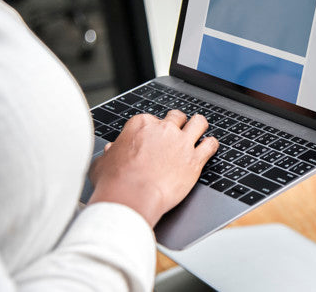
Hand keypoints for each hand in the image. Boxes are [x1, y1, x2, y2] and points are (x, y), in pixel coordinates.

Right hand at [88, 110, 217, 226]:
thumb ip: (110, 154)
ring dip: (198, 126)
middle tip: (176, 132)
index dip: (153, 130)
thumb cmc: (115, 182)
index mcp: (141, 125)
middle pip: (177, 117)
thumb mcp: (103, 163)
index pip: (152, 119)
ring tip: (198, 131)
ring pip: (198, 123)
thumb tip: (110, 151)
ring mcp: (181, 143)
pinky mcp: (195, 159)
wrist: (131, 198)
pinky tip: (209, 147)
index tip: (153, 139)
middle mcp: (164, 129)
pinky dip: (211, 145)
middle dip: (177, 123)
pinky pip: (211, 145)